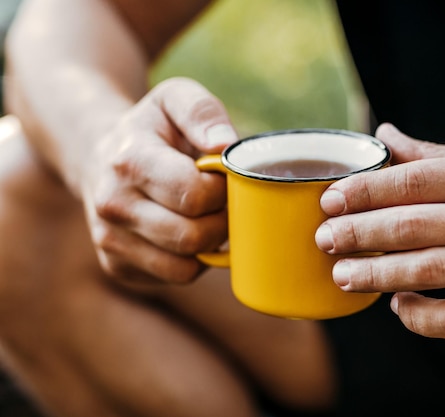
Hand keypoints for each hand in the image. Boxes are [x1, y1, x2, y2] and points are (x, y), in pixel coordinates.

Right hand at [80, 77, 237, 283]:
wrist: (100, 156)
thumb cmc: (152, 129)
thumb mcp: (174, 99)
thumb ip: (202, 112)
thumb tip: (225, 145)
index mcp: (130, 161)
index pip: (194, 195)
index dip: (222, 190)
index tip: (222, 178)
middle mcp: (112, 205)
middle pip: (192, 236)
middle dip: (222, 221)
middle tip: (224, 202)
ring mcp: (109, 241)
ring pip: (185, 268)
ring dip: (209, 246)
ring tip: (207, 217)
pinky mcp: (116, 267)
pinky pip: (175, 277)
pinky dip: (193, 261)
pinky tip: (188, 232)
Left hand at [315, 123, 444, 337]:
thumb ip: (435, 154)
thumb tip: (385, 135)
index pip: (412, 181)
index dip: (364, 191)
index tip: (330, 201)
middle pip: (411, 226)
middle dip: (358, 234)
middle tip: (324, 240)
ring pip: (426, 272)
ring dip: (375, 275)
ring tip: (342, 275)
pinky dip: (417, 315)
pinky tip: (397, 305)